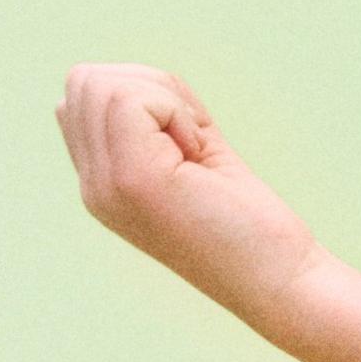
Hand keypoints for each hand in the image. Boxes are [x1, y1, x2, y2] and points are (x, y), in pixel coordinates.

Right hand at [56, 64, 325, 316]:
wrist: (280, 284)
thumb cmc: (250, 223)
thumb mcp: (192, 154)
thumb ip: (153, 122)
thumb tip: (127, 78)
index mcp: (102, 182)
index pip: (80, 96)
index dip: (141, 93)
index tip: (186, 139)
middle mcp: (93, 186)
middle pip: (85, 80)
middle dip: (149, 87)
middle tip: (194, 141)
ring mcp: (106, 184)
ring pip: (104, 84)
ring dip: (165, 99)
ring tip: (198, 152)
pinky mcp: (133, 178)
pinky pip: (133, 98)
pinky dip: (177, 110)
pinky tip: (202, 157)